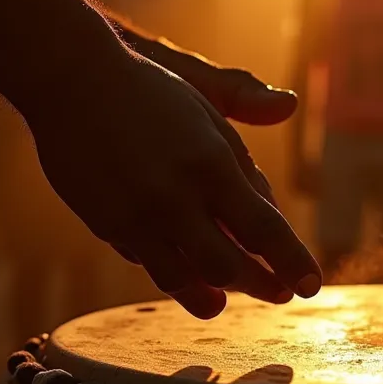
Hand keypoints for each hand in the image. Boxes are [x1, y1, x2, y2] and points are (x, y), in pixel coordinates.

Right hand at [22, 49, 320, 318]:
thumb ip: (246, 150)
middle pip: (229, 265)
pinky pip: (148, 264)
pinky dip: (172, 275)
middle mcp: (176, 197)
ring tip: (225, 301)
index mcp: (211, 164)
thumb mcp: (208, 110)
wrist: (71, 82)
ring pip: (186, 279)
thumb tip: (282, 153)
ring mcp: (138, 216)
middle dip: (260, 284)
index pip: (264, 228)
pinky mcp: (107, 225)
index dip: (291, 262)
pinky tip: (186, 277)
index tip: (311, 284)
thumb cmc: (151, 93)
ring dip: (211, 296)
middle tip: (278, 293)